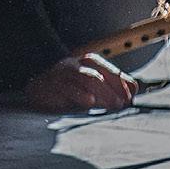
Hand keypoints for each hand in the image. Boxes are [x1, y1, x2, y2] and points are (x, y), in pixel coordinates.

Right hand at [23, 53, 137, 112]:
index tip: (131, 97)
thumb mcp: (91, 91)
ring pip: (86, 79)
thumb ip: (110, 90)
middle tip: (123, 103)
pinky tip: (90, 102)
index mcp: (87, 63)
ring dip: (103, 93)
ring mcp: (62, 74)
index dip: (122, 83)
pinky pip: (68, 88)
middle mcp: (75, 65)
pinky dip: (80, 94)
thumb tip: (133, 91)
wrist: (37, 93)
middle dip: (114, 88)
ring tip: (113, 105)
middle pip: (98, 73)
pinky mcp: (52, 86)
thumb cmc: (68, 92)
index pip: (108, 70)